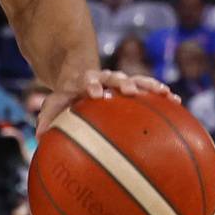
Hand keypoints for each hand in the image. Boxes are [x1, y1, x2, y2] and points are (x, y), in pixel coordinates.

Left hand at [34, 69, 173, 133]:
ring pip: (135, 79)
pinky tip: (176, 101)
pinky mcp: (133, 84)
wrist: (78, 77)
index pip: (86, 81)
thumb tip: (39, 137)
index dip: (91, 86)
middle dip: (121, 82)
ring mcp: (119, 80)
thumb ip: (48, 117)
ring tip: (164, 93)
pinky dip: (160, 92)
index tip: (95, 93)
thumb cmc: (67, 96)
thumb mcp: (56, 103)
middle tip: (129, 90)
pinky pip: (148, 87)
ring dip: (148, 85)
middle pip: (113, 77)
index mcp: (83, 82)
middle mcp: (103, 78)